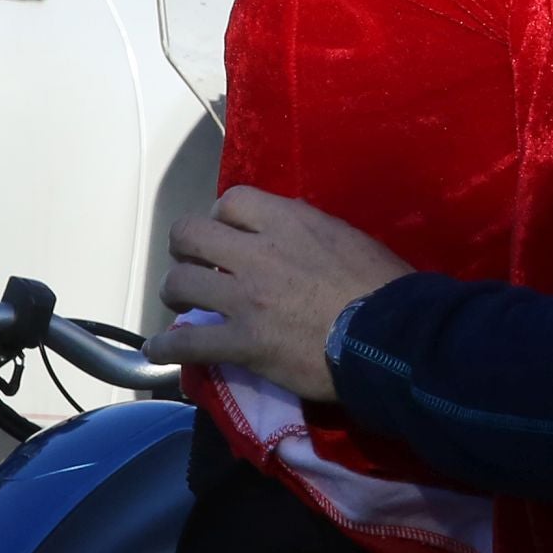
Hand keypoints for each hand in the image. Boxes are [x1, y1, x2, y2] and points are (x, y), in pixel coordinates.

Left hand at [144, 185, 413, 401]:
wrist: (392, 335)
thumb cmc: (382, 284)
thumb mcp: (348, 237)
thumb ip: (309, 228)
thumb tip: (287, 223)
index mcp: (289, 222)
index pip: (230, 202)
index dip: (223, 218)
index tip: (230, 236)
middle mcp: (257, 253)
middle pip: (189, 234)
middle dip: (185, 249)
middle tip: (195, 265)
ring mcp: (245, 299)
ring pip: (178, 284)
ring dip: (175, 294)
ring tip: (183, 306)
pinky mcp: (241, 342)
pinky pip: (184, 343)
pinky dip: (165, 347)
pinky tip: (160, 350)